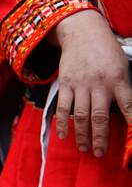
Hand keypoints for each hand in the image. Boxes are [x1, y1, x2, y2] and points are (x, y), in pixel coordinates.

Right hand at [53, 10, 131, 157]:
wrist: (83, 33)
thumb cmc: (106, 51)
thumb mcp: (122, 65)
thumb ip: (123, 87)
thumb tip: (126, 111)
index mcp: (119, 79)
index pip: (128, 106)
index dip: (131, 122)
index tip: (131, 140)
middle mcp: (100, 84)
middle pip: (100, 116)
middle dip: (100, 137)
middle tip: (100, 153)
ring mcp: (81, 85)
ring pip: (81, 115)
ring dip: (82, 135)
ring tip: (85, 149)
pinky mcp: (66, 84)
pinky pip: (63, 107)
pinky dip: (62, 123)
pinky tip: (63, 136)